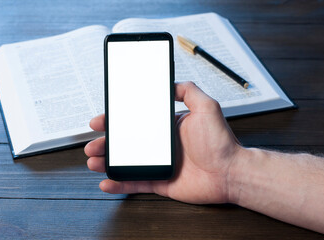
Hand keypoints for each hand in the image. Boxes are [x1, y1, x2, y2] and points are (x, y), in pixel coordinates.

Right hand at [84, 82, 243, 203]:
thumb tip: (169, 83)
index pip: (135, 122)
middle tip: (92, 145)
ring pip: (126, 163)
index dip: (115, 122)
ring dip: (108, 163)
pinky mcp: (161, 182)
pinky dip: (120, 184)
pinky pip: (136, 184)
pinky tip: (106, 183)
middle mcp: (161, 145)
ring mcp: (159, 164)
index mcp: (167, 127)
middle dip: (106, 143)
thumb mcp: (206, 106)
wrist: (231, 172)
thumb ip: (188, 91)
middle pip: (126, 143)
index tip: (100, 121)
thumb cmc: (221, 141)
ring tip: (94, 162)